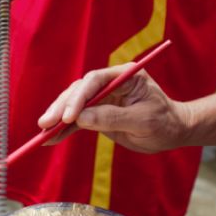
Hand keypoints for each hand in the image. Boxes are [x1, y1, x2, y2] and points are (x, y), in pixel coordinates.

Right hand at [37, 68, 191, 152]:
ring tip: (42, 135)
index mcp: (124, 75)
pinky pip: (77, 119)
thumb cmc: (164, 123)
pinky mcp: (97, 112)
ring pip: (74, 104)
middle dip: (61, 108)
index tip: (68, 117)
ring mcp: (102, 96)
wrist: (172, 131)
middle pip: (79, 91)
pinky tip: (50, 139)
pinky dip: (64, 129)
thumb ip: (112, 118)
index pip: (94, 81)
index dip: (78, 98)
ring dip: (58, 119)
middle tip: (45, 124)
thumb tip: (81, 119)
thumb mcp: (142, 121)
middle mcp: (110, 82)